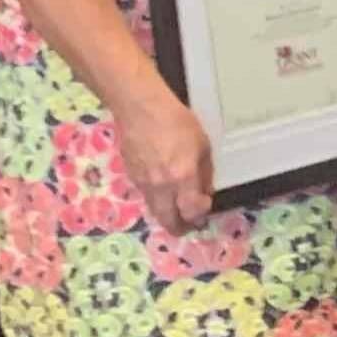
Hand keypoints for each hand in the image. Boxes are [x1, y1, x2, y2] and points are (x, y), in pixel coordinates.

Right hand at [118, 95, 215, 234]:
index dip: (200, 215)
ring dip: (168, 215)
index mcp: (182, 177)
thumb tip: (205, 192)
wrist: (140, 109)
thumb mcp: (203, 145)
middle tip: (190, 223)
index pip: (190, 212)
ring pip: (155, 211)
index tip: (205, 207)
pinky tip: (163, 189)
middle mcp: (161, 186)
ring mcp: (143, 183)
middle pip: (168, 221)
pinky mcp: (131, 176)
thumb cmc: (177, 122)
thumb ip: (205, 173)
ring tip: (178, 209)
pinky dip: (157, 200)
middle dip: (181, 227)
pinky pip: (146, 196)